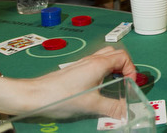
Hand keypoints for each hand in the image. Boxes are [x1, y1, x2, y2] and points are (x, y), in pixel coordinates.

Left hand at [0, 46, 136, 117]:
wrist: (35, 95)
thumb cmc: (61, 96)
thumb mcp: (91, 105)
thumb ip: (112, 108)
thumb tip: (127, 113)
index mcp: (98, 64)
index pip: (123, 57)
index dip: (131, 69)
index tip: (129, 84)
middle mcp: (91, 60)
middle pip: (115, 53)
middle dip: (124, 66)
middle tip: (124, 81)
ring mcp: (82, 64)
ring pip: (104, 58)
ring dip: (113, 68)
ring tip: (114, 84)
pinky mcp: (75, 71)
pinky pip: (95, 65)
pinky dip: (102, 72)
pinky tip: (97, 87)